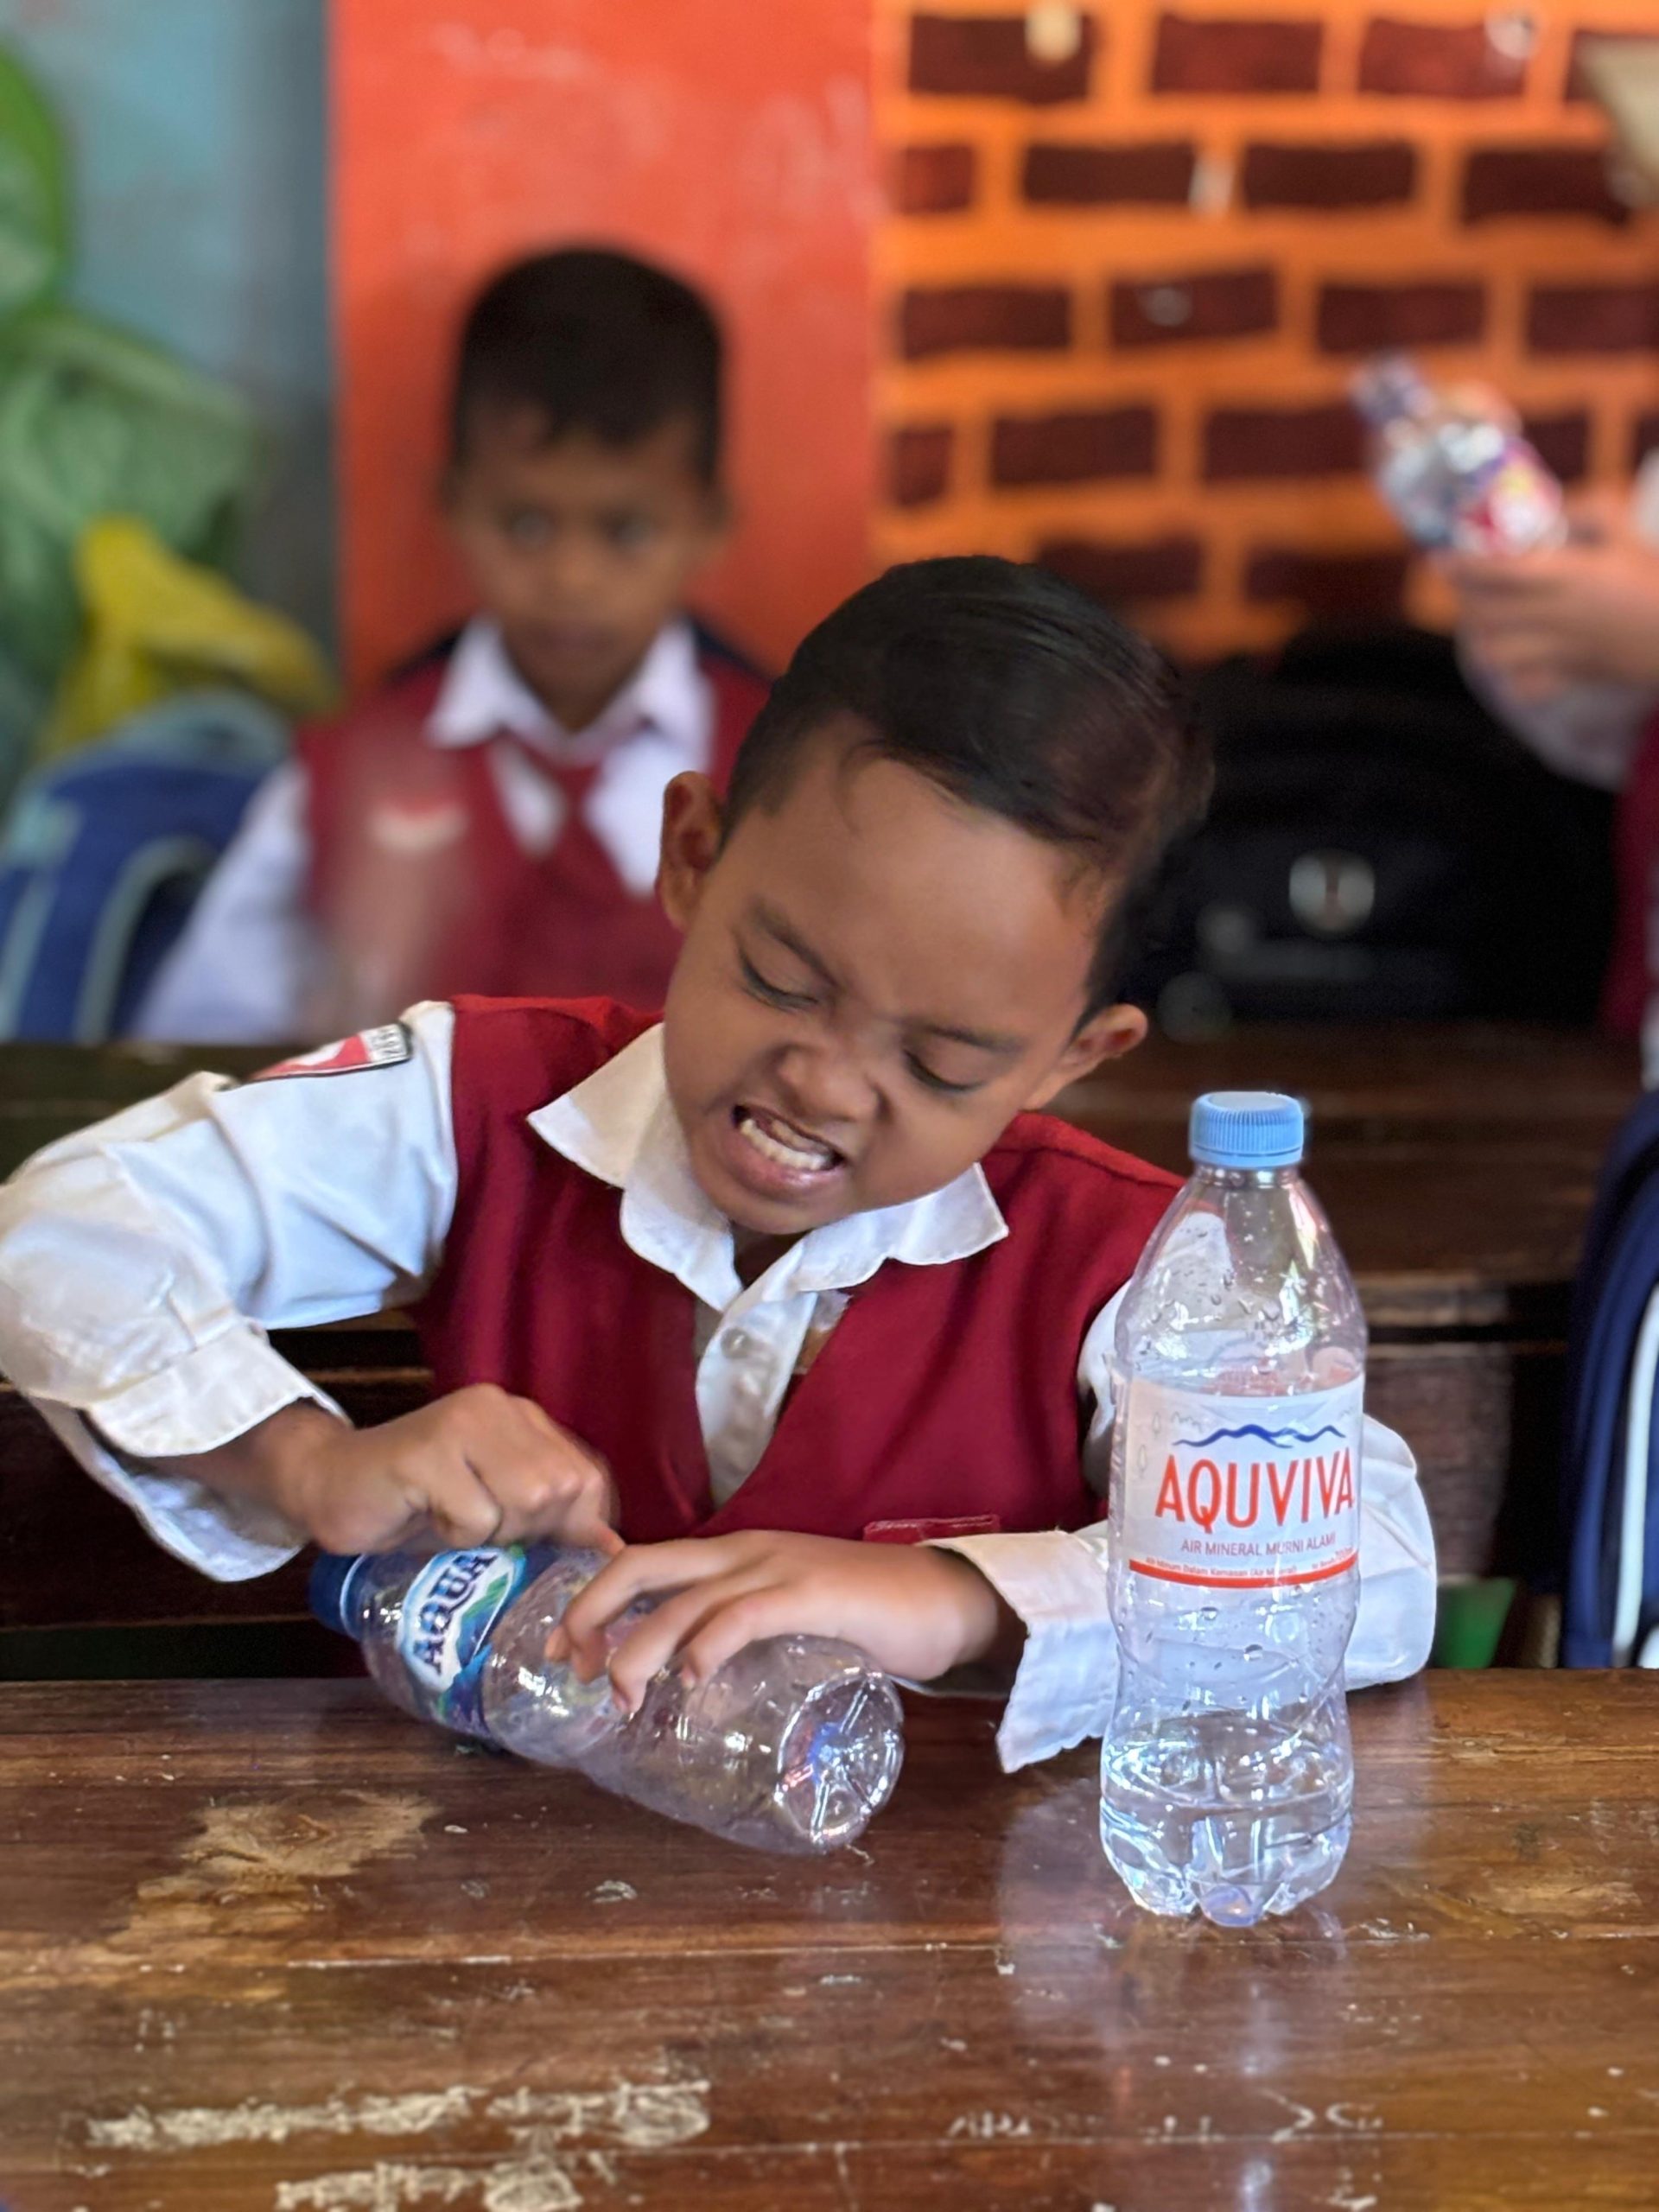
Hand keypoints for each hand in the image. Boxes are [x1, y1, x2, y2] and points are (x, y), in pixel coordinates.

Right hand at [191, 1390, 621, 1557]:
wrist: (331, 1485)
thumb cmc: (419, 1506)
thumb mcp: (497, 1511)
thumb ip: (552, 1519)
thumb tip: (613, 1552)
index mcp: (523, 1417)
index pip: (587, 1478)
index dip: (569, 1526)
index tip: (528, 1541)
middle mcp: (498, 1407)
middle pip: (560, 1491)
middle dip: (526, 1530)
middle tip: (478, 1530)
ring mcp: (461, 1423)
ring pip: (525, 1500)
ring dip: (491, 1533)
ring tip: (452, 1522)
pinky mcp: (426, 1451)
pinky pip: (475, 1516)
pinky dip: (455, 1536)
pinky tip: (424, 1515)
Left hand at [550, 1530, 1015, 1713]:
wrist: (944, 1600)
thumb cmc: (867, 1616)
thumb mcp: (787, 1617)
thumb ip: (743, 1635)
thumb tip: (692, 1681)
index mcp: (735, 1556)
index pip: (643, 1563)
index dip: (592, 1600)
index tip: (564, 1649)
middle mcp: (744, 1553)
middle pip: (642, 1566)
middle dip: (591, 1611)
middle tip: (571, 1666)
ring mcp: (777, 1570)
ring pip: (684, 1599)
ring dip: (639, 1649)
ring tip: (620, 1696)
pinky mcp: (812, 1596)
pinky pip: (744, 1615)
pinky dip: (708, 1647)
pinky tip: (690, 1681)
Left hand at [1443, 501, 1658, 700]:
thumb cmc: (1658, 579)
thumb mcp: (1627, 533)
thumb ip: (1589, 511)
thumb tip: (1553, 506)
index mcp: (1569, 576)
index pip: (1500, 571)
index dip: (1463, 564)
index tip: (1440, 557)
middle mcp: (1557, 615)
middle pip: (1487, 613)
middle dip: (1466, 598)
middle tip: (1464, 583)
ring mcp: (1562, 650)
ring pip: (1495, 653)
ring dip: (1482, 637)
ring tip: (1486, 620)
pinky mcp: (1573, 676)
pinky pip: (1524, 686)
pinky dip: (1511, 676)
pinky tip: (1517, 659)